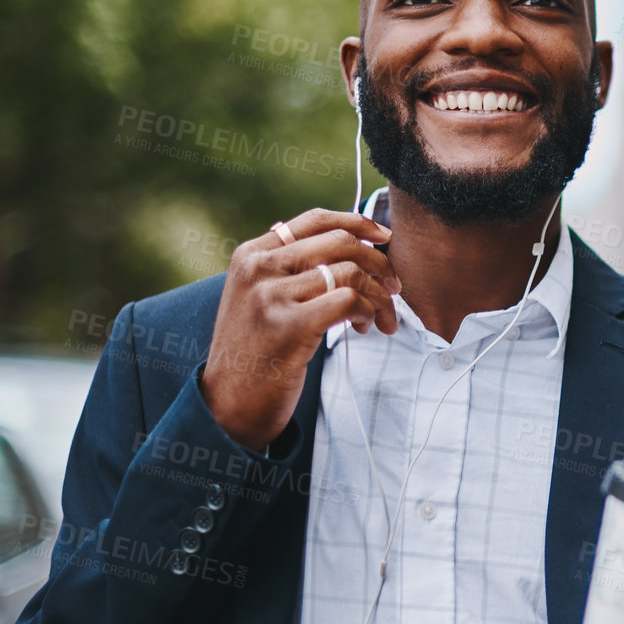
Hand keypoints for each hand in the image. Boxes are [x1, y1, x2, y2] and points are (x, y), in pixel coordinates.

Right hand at [199, 208, 398, 449]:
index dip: (357, 224)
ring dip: (379, 296)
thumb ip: (291, 269)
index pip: (315, 220)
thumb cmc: (255, 350)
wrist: (228, 403)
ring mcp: (271, 295)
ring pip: (351, 274)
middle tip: (394, 287)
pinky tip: (366, 328)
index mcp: (251, 254)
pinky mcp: (290, 325)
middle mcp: (259, 268)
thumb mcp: (258, 297)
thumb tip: (350, 244)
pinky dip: (369, 312)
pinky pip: (349, 302)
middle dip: (379, 264)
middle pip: (340, 243)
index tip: (384, 237)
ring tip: (382, 318)